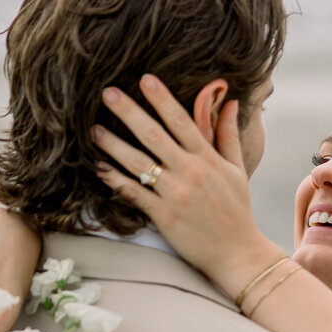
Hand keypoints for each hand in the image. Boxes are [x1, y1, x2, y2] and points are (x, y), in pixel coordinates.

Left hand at [94, 76, 281, 298]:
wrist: (237, 253)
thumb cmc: (237, 209)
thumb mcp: (237, 169)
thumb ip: (229, 134)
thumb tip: (233, 101)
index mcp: (207, 158)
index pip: (182, 121)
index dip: (162, 98)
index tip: (145, 78)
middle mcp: (190, 172)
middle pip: (154, 135)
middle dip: (129, 111)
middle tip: (107, 92)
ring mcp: (175, 194)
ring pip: (138, 163)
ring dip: (113, 144)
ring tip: (94, 129)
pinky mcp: (163, 216)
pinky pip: (134, 193)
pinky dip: (115, 180)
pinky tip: (98, 167)